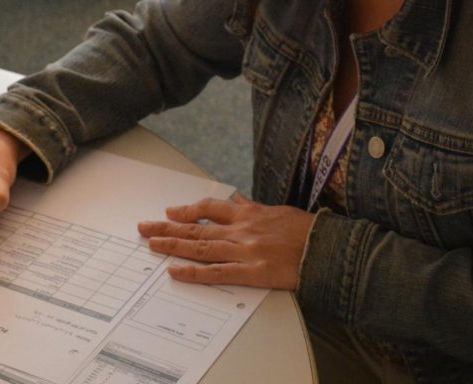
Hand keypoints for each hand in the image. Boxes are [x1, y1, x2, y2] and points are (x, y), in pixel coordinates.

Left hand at [138, 194, 314, 289]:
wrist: (327, 249)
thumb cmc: (307, 231)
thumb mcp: (279, 211)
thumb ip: (255, 208)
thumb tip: (240, 201)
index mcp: (249, 214)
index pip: (210, 208)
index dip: (188, 210)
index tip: (171, 212)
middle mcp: (242, 230)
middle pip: (197, 227)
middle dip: (168, 227)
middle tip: (145, 228)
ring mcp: (245, 251)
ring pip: (201, 247)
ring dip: (173, 246)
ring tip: (152, 245)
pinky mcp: (252, 272)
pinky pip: (216, 273)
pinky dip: (194, 272)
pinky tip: (176, 272)